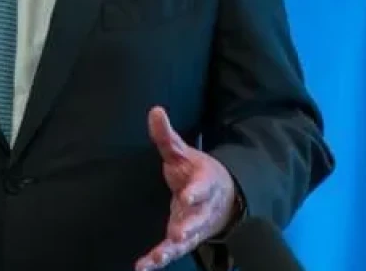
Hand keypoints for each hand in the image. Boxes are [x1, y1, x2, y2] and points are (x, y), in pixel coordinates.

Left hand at [135, 106, 237, 270]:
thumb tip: (154, 110)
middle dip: (187, 228)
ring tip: (156, 259)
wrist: (223, 199)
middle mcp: (202, 209)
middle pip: (196, 220)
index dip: (195, 191)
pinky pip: (172, 252)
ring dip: (170, 250)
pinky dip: (158, 260)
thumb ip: (167, 136)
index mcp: (204, 184)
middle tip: (177, 235)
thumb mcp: (184, 153)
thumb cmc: (198, 172)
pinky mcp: (185, 240)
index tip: (187, 195)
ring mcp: (195, 227)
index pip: (202, 187)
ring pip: (185, 240)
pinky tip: (142, 267)